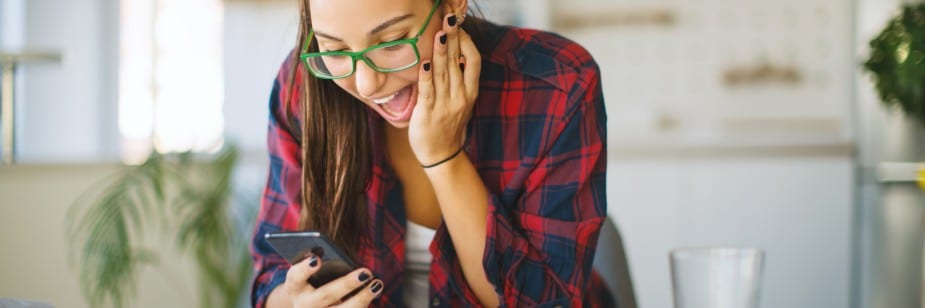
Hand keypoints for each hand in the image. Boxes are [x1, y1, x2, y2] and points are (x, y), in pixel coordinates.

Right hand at [283, 255, 383, 306]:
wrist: (307, 307)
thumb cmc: (311, 282)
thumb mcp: (309, 274)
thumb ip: (319, 264)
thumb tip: (341, 258)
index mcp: (295, 287)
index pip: (295, 277)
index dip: (305, 269)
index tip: (316, 259)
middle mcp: (304, 304)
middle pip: (326, 295)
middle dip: (347, 284)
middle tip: (365, 272)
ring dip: (362, 298)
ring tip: (376, 284)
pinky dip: (363, 304)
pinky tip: (375, 292)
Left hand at [409, 13, 480, 165]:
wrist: (441, 154)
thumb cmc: (447, 125)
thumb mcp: (460, 101)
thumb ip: (458, 80)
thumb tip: (452, 55)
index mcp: (470, 92)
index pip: (474, 61)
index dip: (467, 43)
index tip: (459, 27)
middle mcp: (460, 96)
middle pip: (458, 62)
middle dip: (454, 38)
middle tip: (449, 17)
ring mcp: (445, 105)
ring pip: (444, 73)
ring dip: (441, 51)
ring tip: (439, 32)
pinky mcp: (429, 112)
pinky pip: (428, 91)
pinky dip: (427, 76)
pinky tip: (425, 62)